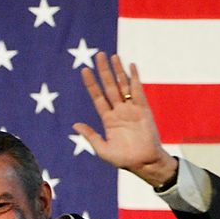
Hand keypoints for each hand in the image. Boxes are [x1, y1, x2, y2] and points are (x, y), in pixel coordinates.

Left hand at [73, 52, 176, 188]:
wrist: (144, 163)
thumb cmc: (124, 160)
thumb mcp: (102, 149)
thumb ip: (90, 135)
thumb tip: (75, 124)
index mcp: (108, 119)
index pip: (97, 97)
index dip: (91, 84)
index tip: (85, 70)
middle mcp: (119, 111)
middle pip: (109, 86)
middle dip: (104, 71)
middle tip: (98, 55)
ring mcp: (131, 109)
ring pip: (123, 85)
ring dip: (118, 70)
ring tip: (112, 56)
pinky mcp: (143, 109)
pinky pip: (138, 91)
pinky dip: (134, 78)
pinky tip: (131, 66)